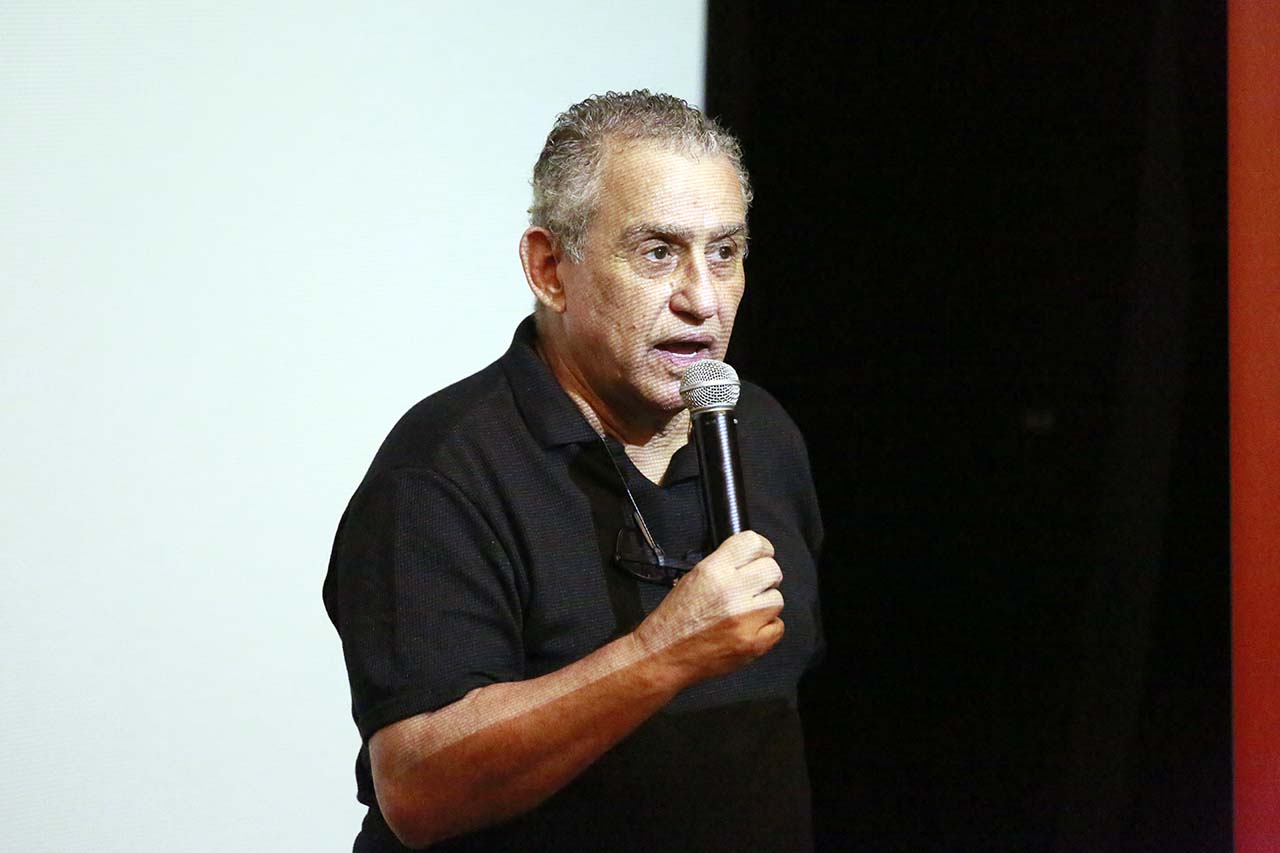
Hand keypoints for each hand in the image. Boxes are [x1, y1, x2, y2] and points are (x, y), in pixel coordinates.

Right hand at [632, 530, 783, 686]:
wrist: (665, 654)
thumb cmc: (675, 619)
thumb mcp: (693, 577)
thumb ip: (724, 564)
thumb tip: (751, 558)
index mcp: (713, 571)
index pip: (754, 543)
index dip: (761, 549)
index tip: (760, 556)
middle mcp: (731, 592)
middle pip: (772, 570)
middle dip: (764, 578)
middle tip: (751, 588)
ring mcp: (745, 619)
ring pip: (777, 599)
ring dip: (764, 604)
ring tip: (744, 612)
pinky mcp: (754, 643)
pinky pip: (778, 626)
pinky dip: (766, 628)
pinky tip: (747, 628)